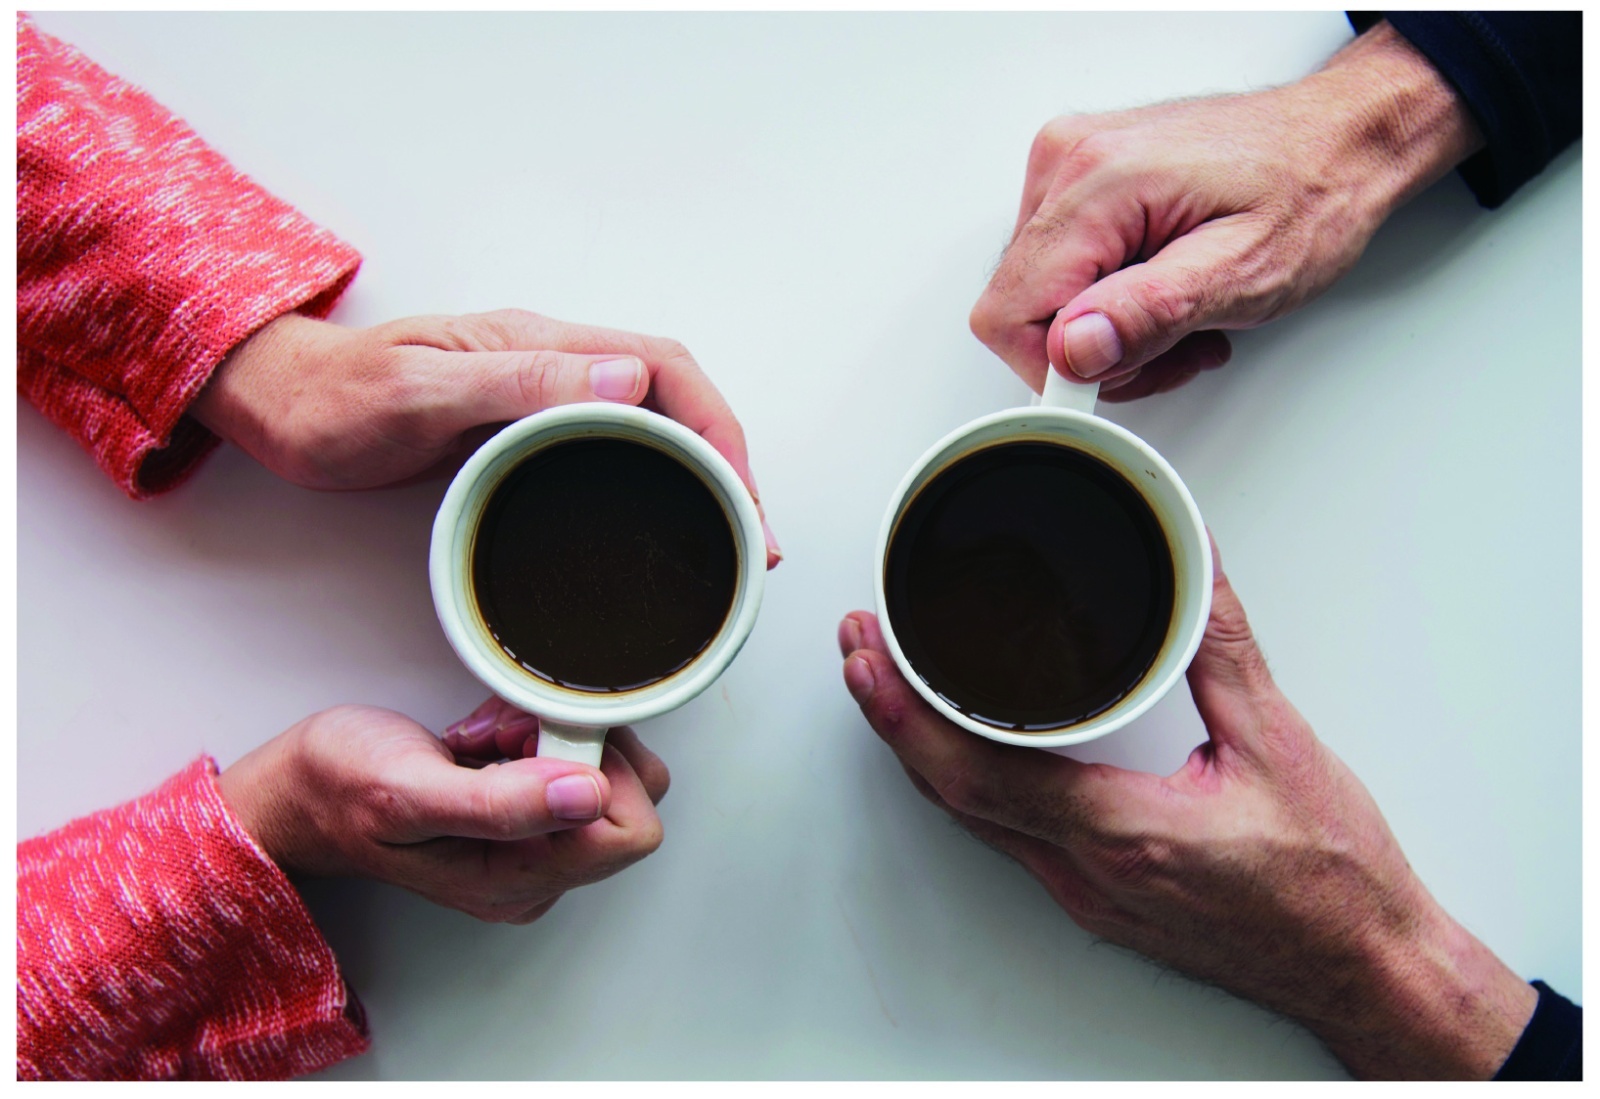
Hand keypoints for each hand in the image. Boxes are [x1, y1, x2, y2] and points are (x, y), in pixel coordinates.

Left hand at [192, 308, 780, 567]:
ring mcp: (540, 399)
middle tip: (753, 535)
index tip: (742, 495)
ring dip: (700, 474)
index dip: (717, 429)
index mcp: (541, 345)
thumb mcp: (420, 391)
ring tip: (728, 536)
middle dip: (729, 461)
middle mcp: (552, 365)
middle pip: (676, 399)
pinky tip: (660, 521)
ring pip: (652, 426)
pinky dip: (656, 484)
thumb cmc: (334, 399)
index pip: (666, 369)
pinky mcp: (523, 433)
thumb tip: (627, 377)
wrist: (281, 406)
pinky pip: (613, 451)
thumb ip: (518, 380)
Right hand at [217, 696, 669, 924]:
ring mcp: (535, 846)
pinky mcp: (528, 815)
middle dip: (573, 745)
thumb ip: (502, 803)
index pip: (630, 827)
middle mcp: (539, 873)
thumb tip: (588, 794)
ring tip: (486, 738)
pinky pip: (573, 762)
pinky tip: (486, 740)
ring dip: (550, 733)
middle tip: (504, 736)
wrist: (298, 792)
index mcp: (521, 880)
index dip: (595, 769)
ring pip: (604, 770)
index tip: (532, 744)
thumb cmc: (339, 790)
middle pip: (629, 795)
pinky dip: (536, 734)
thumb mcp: (409, 792)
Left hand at [837, 539, 1535, 1078]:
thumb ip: (1223, 645)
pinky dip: (968, 783)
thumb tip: (1194, 564)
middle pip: (952, 796)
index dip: (906, 715)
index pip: (979, 773)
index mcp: (1124, 831)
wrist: (1366, 970)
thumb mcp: (1281, 743)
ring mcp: (1087, 895)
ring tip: (891, 686)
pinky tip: (964, 747)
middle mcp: (1088, 874)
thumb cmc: (1332, 880)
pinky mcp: (1098, 901)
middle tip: (858, 652)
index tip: (867, 660)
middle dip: (891, 718)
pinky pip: (1007, 836)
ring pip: (973, 819)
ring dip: (923, 750)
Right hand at [970, 21, 1484, 401]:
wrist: (1339, 141)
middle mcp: (1069, 162)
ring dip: (1105, 327)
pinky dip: (1107, 295)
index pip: (1008, 314)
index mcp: (1099, 181)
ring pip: (1039, 296)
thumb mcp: (1243, 272)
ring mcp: (1069, 165)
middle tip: (1169, 343)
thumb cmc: (1309, 193)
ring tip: (1177, 312)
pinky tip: (1160, 286)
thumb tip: (1073, 349)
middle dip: (1092, 351)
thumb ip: (1148, 314)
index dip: (1058, 368)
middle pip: (1019, 308)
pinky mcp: (1079, 177)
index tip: (1119, 372)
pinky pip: (1059, 267)